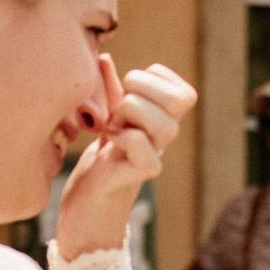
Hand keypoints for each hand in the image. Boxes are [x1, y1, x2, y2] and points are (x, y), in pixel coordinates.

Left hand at [57, 56, 196, 259]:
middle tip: (119, 106)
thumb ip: (107, 91)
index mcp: (160, 123)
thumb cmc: (96, 167)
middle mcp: (163, 139)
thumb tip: (105, 58)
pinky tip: (106, 144)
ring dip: (130, 114)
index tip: (128, 90)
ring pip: (165, 122)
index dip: (156, 78)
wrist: (86, 211)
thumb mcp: (102, 121)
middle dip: (144, 90)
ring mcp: (154, 156)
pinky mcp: (138, 174)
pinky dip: (123, 139)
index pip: (184, 91)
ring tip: (110, 126)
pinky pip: (144, 148)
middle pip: (183, 100)